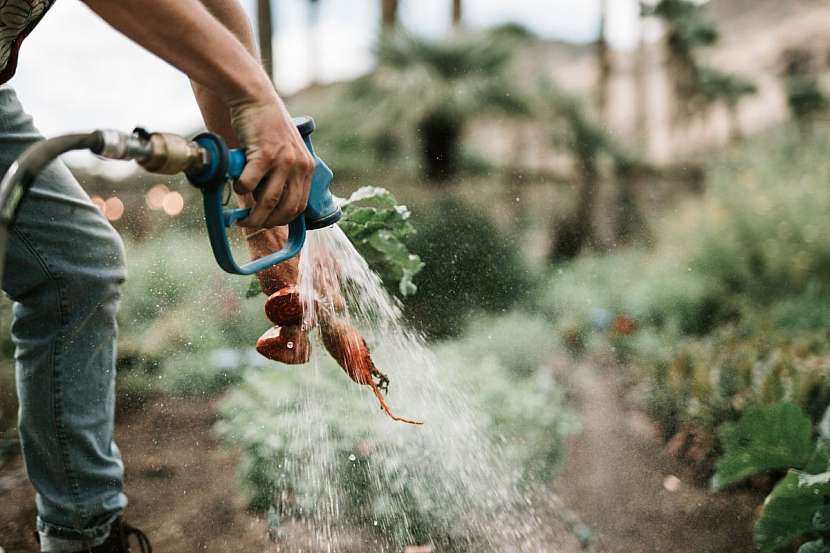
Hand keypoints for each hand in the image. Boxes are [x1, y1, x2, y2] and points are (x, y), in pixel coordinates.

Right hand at [229, 91, 314, 228]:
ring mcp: (284, 161)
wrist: (255, 98)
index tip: (269, 224)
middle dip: (267, 222)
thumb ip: (281, 175)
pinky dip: (240, 191)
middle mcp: (299, 166)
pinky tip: (236, 186)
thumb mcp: (284, 152)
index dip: (283, 220)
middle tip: (251, 224)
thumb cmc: (264, 126)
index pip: (300, 205)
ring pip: (268, 202)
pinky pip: (250, 184)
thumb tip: (264, 205)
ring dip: (253, 215)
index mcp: (307, 167)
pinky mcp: (265, 154)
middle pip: (287, 209)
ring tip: (240, 218)